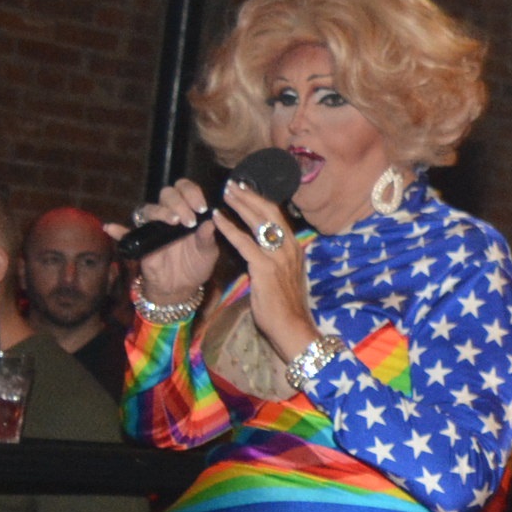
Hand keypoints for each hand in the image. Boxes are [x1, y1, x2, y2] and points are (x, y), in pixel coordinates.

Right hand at [112, 180, 222, 306]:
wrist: (182, 286)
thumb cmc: (196, 264)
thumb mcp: (207, 253)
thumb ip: (207, 238)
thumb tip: (210, 221)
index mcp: (188, 212)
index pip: (186, 190)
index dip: (192, 193)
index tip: (201, 208)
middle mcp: (170, 215)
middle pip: (167, 194)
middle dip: (179, 202)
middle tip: (189, 220)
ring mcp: (153, 227)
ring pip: (149, 209)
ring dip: (160, 211)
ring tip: (175, 222)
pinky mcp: (141, 241)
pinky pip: (125, 233)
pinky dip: (117, 230)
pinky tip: (111, 228)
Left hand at [209, 178, 320, 366]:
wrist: (292, 327)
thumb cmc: (286, 307)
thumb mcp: (284, 277)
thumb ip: (275, 260)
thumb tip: (264, 249)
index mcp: (295, 249)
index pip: (278, 217)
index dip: (261, 201)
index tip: (246, 190)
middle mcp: (290, 248)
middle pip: (269, 213)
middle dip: (250, 196)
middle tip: (233, 184)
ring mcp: (279, 257)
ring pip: (258, 222)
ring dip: (240, 205)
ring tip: (225, 194)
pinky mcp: (265, 268)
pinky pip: (244, 242)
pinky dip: (229, 228)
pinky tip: (217, 219)